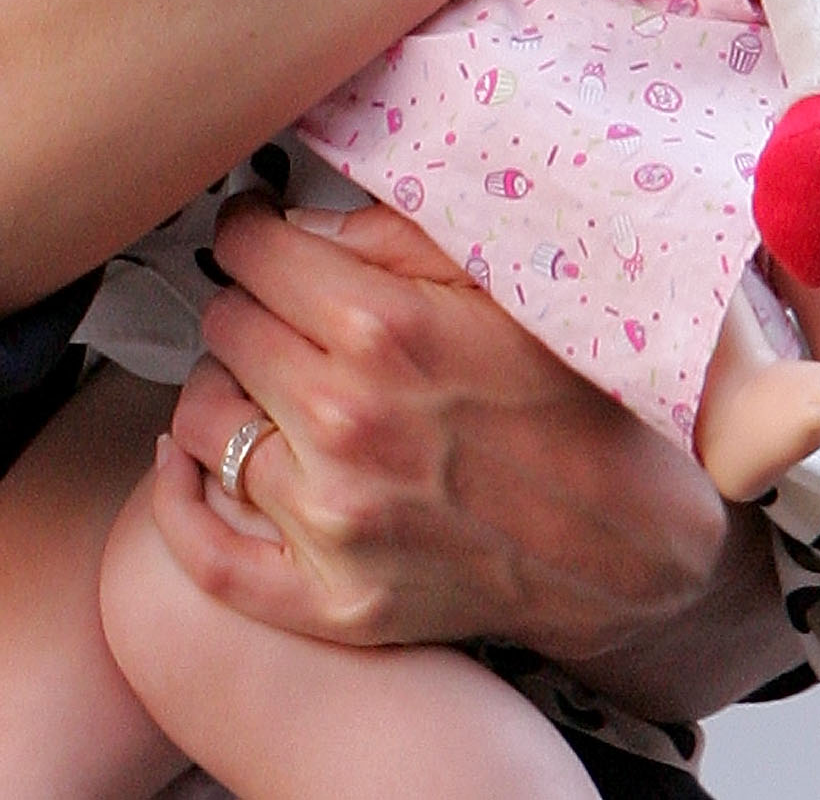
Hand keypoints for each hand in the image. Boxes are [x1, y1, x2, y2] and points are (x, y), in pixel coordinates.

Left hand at [150, 195, 788, 720]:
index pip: (245, 247)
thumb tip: (290, 216)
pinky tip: (191, 458)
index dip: (254, 228)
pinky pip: (207, 551)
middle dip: (253, 301)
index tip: (267, 231)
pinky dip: (181, 498)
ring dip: (229, 388)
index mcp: (381, 329)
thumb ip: (389, 229)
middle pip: (222, 322)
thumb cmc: (575, 389)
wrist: (637, 541)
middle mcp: (343, 425)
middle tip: (292, 306)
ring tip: (273, 379)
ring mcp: (333, 525)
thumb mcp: (502, 275)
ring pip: (202, 416)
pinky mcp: (334, 603)